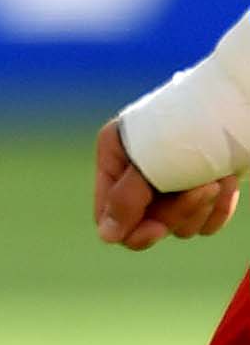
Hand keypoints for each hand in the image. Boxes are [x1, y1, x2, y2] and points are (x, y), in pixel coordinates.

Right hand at [98, 115, 238, 248]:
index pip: (109, 213)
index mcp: (115, 159)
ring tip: (219, 177)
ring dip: (202, 207)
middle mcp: (139, 175)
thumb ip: (125, 199)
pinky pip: (206, 224)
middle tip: (200, 189)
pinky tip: (227, 183)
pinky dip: (218, 210)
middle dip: (177, 211)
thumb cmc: (190, 124)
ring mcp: (172, 187)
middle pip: (146, 224)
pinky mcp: (202, 194)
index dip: (129, 228)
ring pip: (180, 227)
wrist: (237, 106)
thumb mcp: (149, 161)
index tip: (155, 230)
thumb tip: (107, 237)